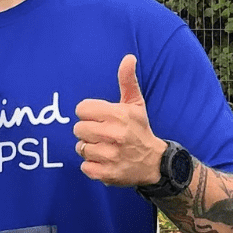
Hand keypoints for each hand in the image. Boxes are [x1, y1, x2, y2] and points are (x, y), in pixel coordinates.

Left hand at [73, 55, 164, 187]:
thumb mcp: (135, 104)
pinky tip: (104, 161)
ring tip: (103, 148)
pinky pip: (84, 167)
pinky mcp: (107, 174)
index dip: (88, 114)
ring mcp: (110, 156)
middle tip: (101, 134)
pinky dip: (92, 166)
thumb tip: (128, 57)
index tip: (99, 118)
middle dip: (87, 131)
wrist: (153, 162)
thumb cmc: (139, 130)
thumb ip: (127, 80)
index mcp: (118, 115)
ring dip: (89, 149)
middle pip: (78, 129)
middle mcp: (114, 135)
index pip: (82, 109)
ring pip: (80, 148)